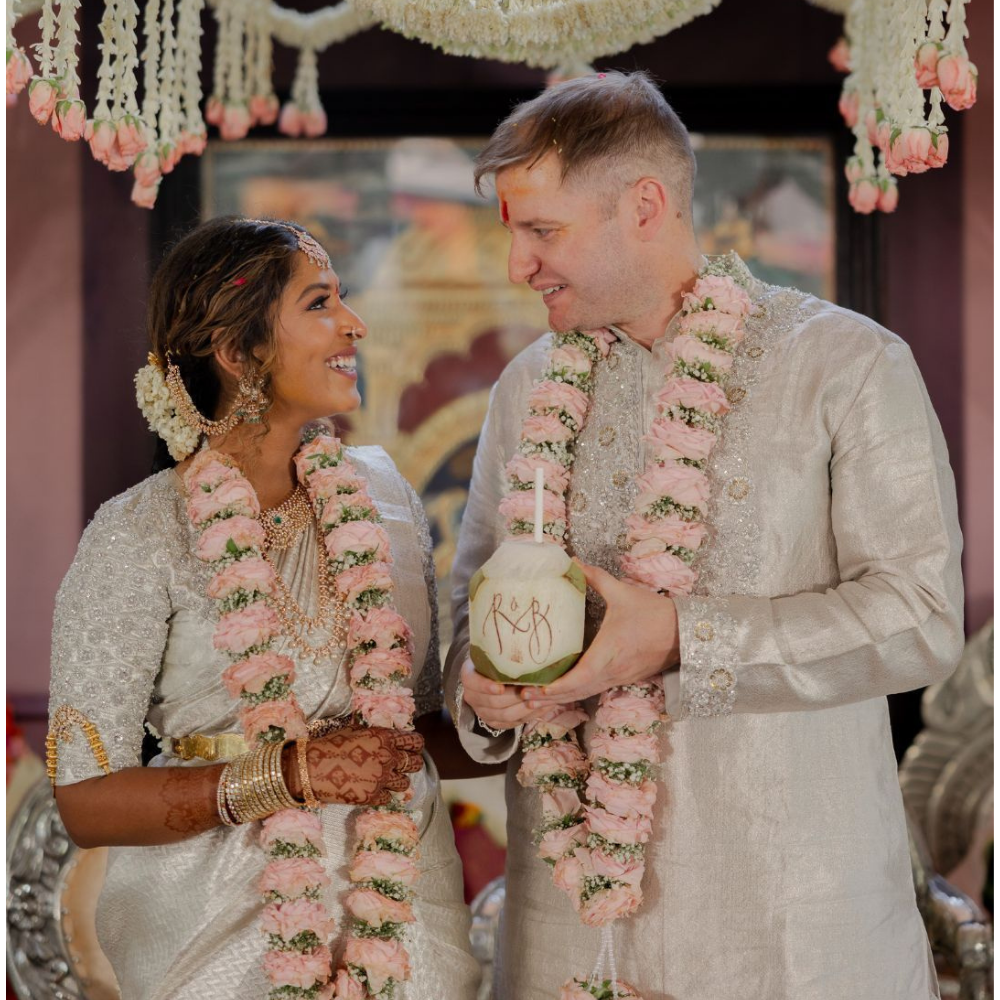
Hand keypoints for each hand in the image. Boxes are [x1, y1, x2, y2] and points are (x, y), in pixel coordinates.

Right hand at [291, 725, 423, 806]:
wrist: (311, 768)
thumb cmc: (330, 745)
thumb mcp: (355, 731)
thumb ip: (375, 736)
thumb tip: (386, 738)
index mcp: (385, 738)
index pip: (415, 742)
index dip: (415, 745)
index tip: (412, 748)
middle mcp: (388, 757)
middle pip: (416, 764)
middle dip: (411, 763)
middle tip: (401, 765)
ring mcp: (382, 779)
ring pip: (405, 783)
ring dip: (397, 780)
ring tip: (386, 778)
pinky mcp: (373, 797)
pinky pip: (388, 798)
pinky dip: (383, 794)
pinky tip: (372, 789)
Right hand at [459, 658, 537, 732]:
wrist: (490, 676)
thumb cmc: (495, 660)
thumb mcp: (493, 654)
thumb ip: (502, 655)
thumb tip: (522, 646)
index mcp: (469, 677)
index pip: (474, 683)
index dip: (486, 687)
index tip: (500, 688)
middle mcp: (472, 697)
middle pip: (493, 702)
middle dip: (514, 697)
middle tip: (532, 689)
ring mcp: (483, 712)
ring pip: (505, 715)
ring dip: (524, 707)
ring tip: (540, 698)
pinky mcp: (495, 722)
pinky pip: (513, 723)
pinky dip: (529, 715)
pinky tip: (542, 706)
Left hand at [521, 559, 679, 708]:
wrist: (685, 632)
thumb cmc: (654, 613)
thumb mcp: (622, 592)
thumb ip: (596, 577)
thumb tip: (573, 562)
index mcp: (609, 652)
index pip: (580, 677)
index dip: (557, 686)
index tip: (537, 689)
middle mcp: (612, 670)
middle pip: (577, 692)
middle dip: (549, 698)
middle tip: (523, 698)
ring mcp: (618, 677)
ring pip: (585, 694)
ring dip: (560, 699)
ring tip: (534, 699)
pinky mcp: (623, 678)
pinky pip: (594, 689)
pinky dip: (575, 693)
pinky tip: (560, 691)